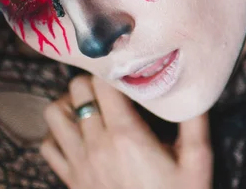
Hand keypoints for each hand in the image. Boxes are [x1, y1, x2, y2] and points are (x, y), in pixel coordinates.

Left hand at [39, 75, 212, 188]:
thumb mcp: (197, 159)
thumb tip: (195, 86)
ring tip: (93, 106)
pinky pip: (48, 146)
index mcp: (126, 134)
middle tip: (112, 85)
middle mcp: (96, 144)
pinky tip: (80, 135)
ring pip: (54, 114)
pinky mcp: (70, 180)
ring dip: (70, 104)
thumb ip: (195, 119)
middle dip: (93, 81)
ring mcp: (78, 163)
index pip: (102, 83)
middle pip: (76, 90)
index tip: (127, 68)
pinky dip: (58, 134)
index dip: (113, 69)